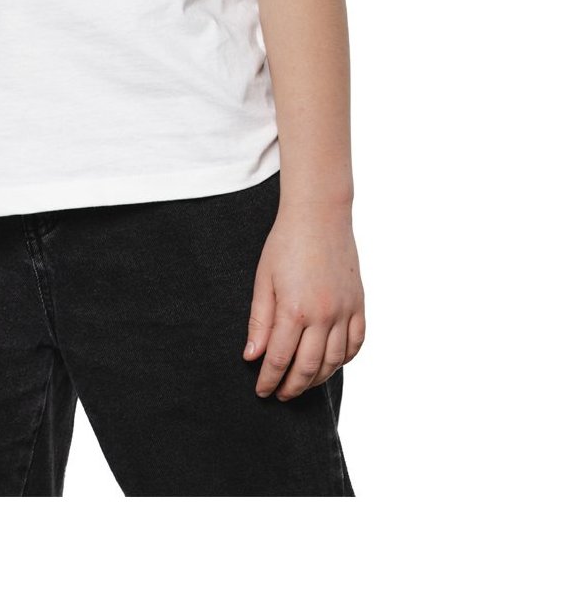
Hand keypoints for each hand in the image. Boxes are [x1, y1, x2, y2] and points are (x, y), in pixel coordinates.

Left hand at [243, 201, 365, 400]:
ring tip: (301, 383)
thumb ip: (259, 321)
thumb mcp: (263, 280)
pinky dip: (343, 360)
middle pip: (308, 368)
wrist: (319, 215)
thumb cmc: (285, 243)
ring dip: (317, 379)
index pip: (279, 359)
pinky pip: (356, 344)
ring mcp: (345, 311)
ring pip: (334, 362)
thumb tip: (252, 357)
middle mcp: (323, 315)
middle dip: (291, 387)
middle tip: (280, 395)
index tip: (261, 391)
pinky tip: (330, 364)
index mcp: (294, 309)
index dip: (269, 380)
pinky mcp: (359, 304)